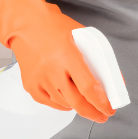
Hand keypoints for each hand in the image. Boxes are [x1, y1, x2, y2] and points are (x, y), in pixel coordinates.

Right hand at [9, 4, 113, 121]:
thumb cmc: (53, 26)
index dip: (101, 101)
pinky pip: (49, 103)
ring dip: (78, 107)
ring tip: (86, 103)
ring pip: (64, 104)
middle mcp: (52, 70)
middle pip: (76, 102)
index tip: (109, 107)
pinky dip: (61, 104)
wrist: (25, 23)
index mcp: (67, 55)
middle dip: (93, 112)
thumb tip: (112, 77)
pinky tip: (68, 101)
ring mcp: (40, 79)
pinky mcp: (30, 85)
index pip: (88, 87)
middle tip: (102, 115)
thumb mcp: (80, 35)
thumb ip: (96, 56)